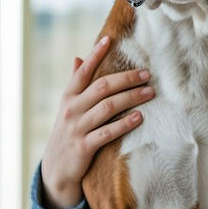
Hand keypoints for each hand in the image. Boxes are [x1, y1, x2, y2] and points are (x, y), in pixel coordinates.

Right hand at [40, 36, 152, 208]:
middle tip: (148, 74)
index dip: (95, 55)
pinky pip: (108, 132)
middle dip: (126, 79)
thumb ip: (75, 84)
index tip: (109, 39)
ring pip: (107, 107)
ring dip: (131, 98)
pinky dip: (124, 124)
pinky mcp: (84, 146)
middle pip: (102, 87)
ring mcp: (77, 127)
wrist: (57, 169)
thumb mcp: (68, 107)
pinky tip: (140, 118)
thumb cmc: (69, 132)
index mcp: (69, 96)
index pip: (83, 71)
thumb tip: (77, 57)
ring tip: (150, 93)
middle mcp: (72, 109)